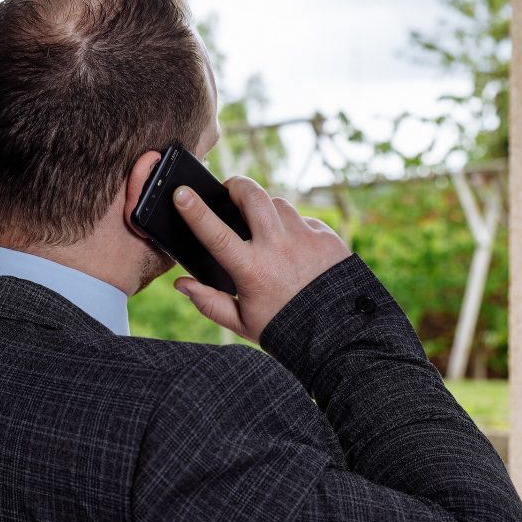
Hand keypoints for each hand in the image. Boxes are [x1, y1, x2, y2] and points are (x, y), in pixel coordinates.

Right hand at [172, 176, 350, 343]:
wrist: (340, 337)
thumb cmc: (285, 330)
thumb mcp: (243, 323)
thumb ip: (209, 302)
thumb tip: (181, 283)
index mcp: (252, 271)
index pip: (216, 233)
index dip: (195, 210)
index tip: (181, 192)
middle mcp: (279, 249)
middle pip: (252, 196)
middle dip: (236, 185)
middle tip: (229, 190)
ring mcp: (305, 239)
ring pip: (278, 204)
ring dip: (266, 210)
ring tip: (264, 228)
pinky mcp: (327, 238)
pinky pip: (303, 220)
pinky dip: (293, 228)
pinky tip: (294, 248)